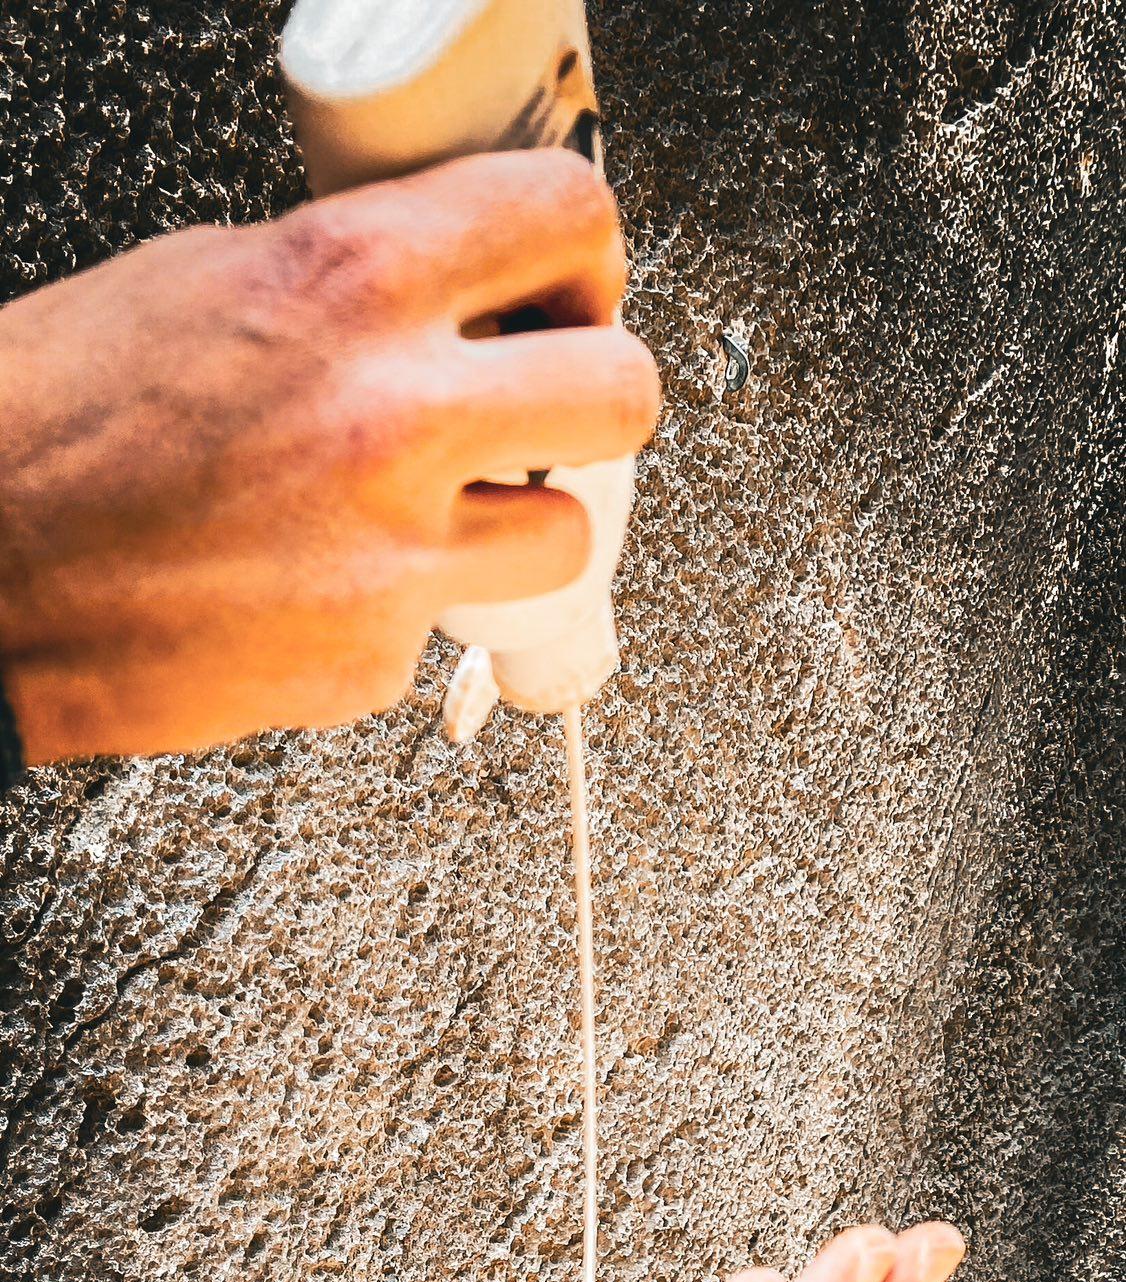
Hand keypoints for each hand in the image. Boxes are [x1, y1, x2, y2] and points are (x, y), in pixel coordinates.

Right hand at [0, 150, 658, 762]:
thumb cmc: (49, 427)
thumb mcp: (200, 282)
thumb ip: (348, 281)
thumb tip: (442, 292)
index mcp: (347, 283)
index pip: (566, 219)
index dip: (582, 257)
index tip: (567, 291)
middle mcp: (390, 418)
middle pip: (626, 392)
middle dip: (592, 399)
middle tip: (545, 411)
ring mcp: (389, 556)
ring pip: (569, 536)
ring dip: (518, 522)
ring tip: (436, 514)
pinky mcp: (369, 662)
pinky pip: (444, 623)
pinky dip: (399, 606)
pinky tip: (319, 581)